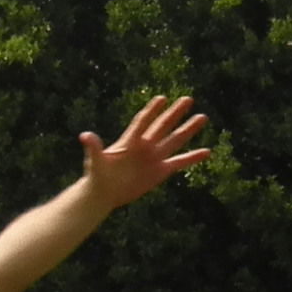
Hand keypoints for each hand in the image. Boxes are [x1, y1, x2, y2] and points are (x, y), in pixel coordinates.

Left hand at [78, 94, 211, 209]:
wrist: (104, 193)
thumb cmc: (97, 175)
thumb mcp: (95, 161)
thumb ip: (93, 147)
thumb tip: (84, 136)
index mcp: (130, 141)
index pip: (143, 122)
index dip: (151, 110)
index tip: (161, 98)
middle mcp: (145, 146)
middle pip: (163, 125)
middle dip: (175, 113)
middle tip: (188, 98)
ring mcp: (154, 158)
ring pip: (175, 140)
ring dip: (188, 129)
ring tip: (202, 117)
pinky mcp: (160, 171)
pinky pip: (179, 162)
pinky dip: (192, 157)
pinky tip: (206, 152)